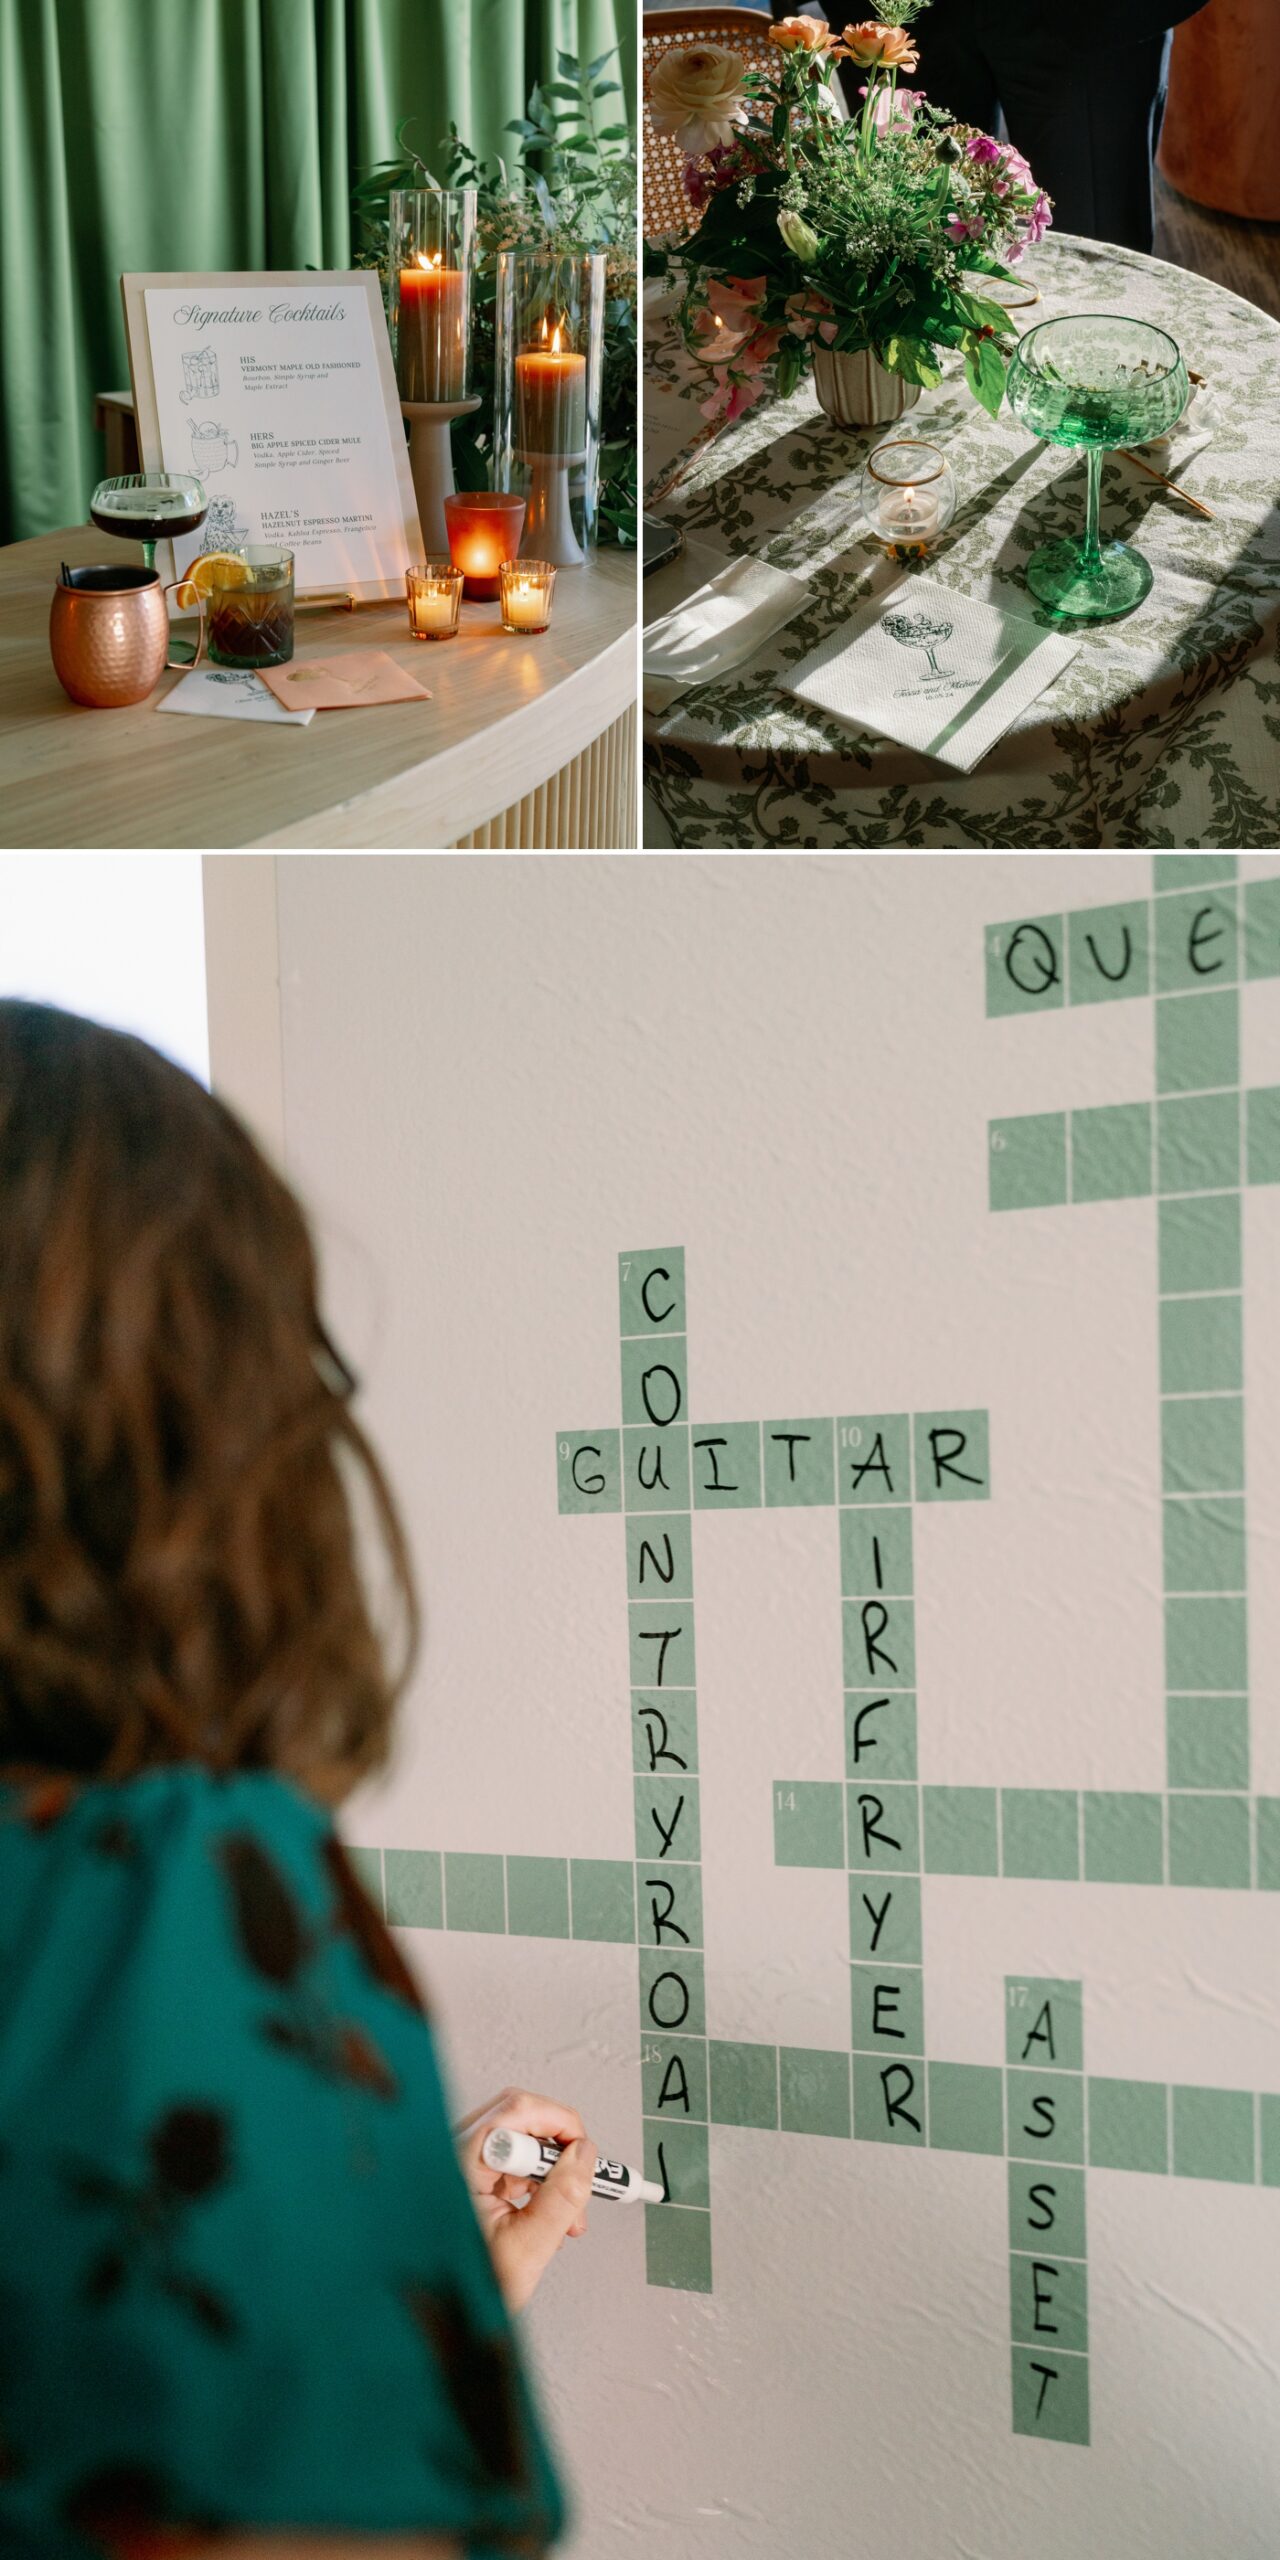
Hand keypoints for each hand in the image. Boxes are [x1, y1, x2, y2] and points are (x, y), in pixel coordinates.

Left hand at [455, 2087, 595, 2314]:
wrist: (443, 2320)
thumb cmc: (464, 2289)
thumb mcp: (526, 2247)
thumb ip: (561, 2198)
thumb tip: (584, 2156)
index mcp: (459, 2163)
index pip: (517, 2112)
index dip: (559, 2127)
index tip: (584, 2155)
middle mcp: (454, 2154)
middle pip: (518, 2118)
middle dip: (558, 2149)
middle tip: (581, 2177)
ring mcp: (458, 2164)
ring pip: (517, 2139)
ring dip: (550, 2170)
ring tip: (568, 2213)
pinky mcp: (467, 2177)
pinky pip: (509, 2162)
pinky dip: (535, 2182)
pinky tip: (548, 2213)